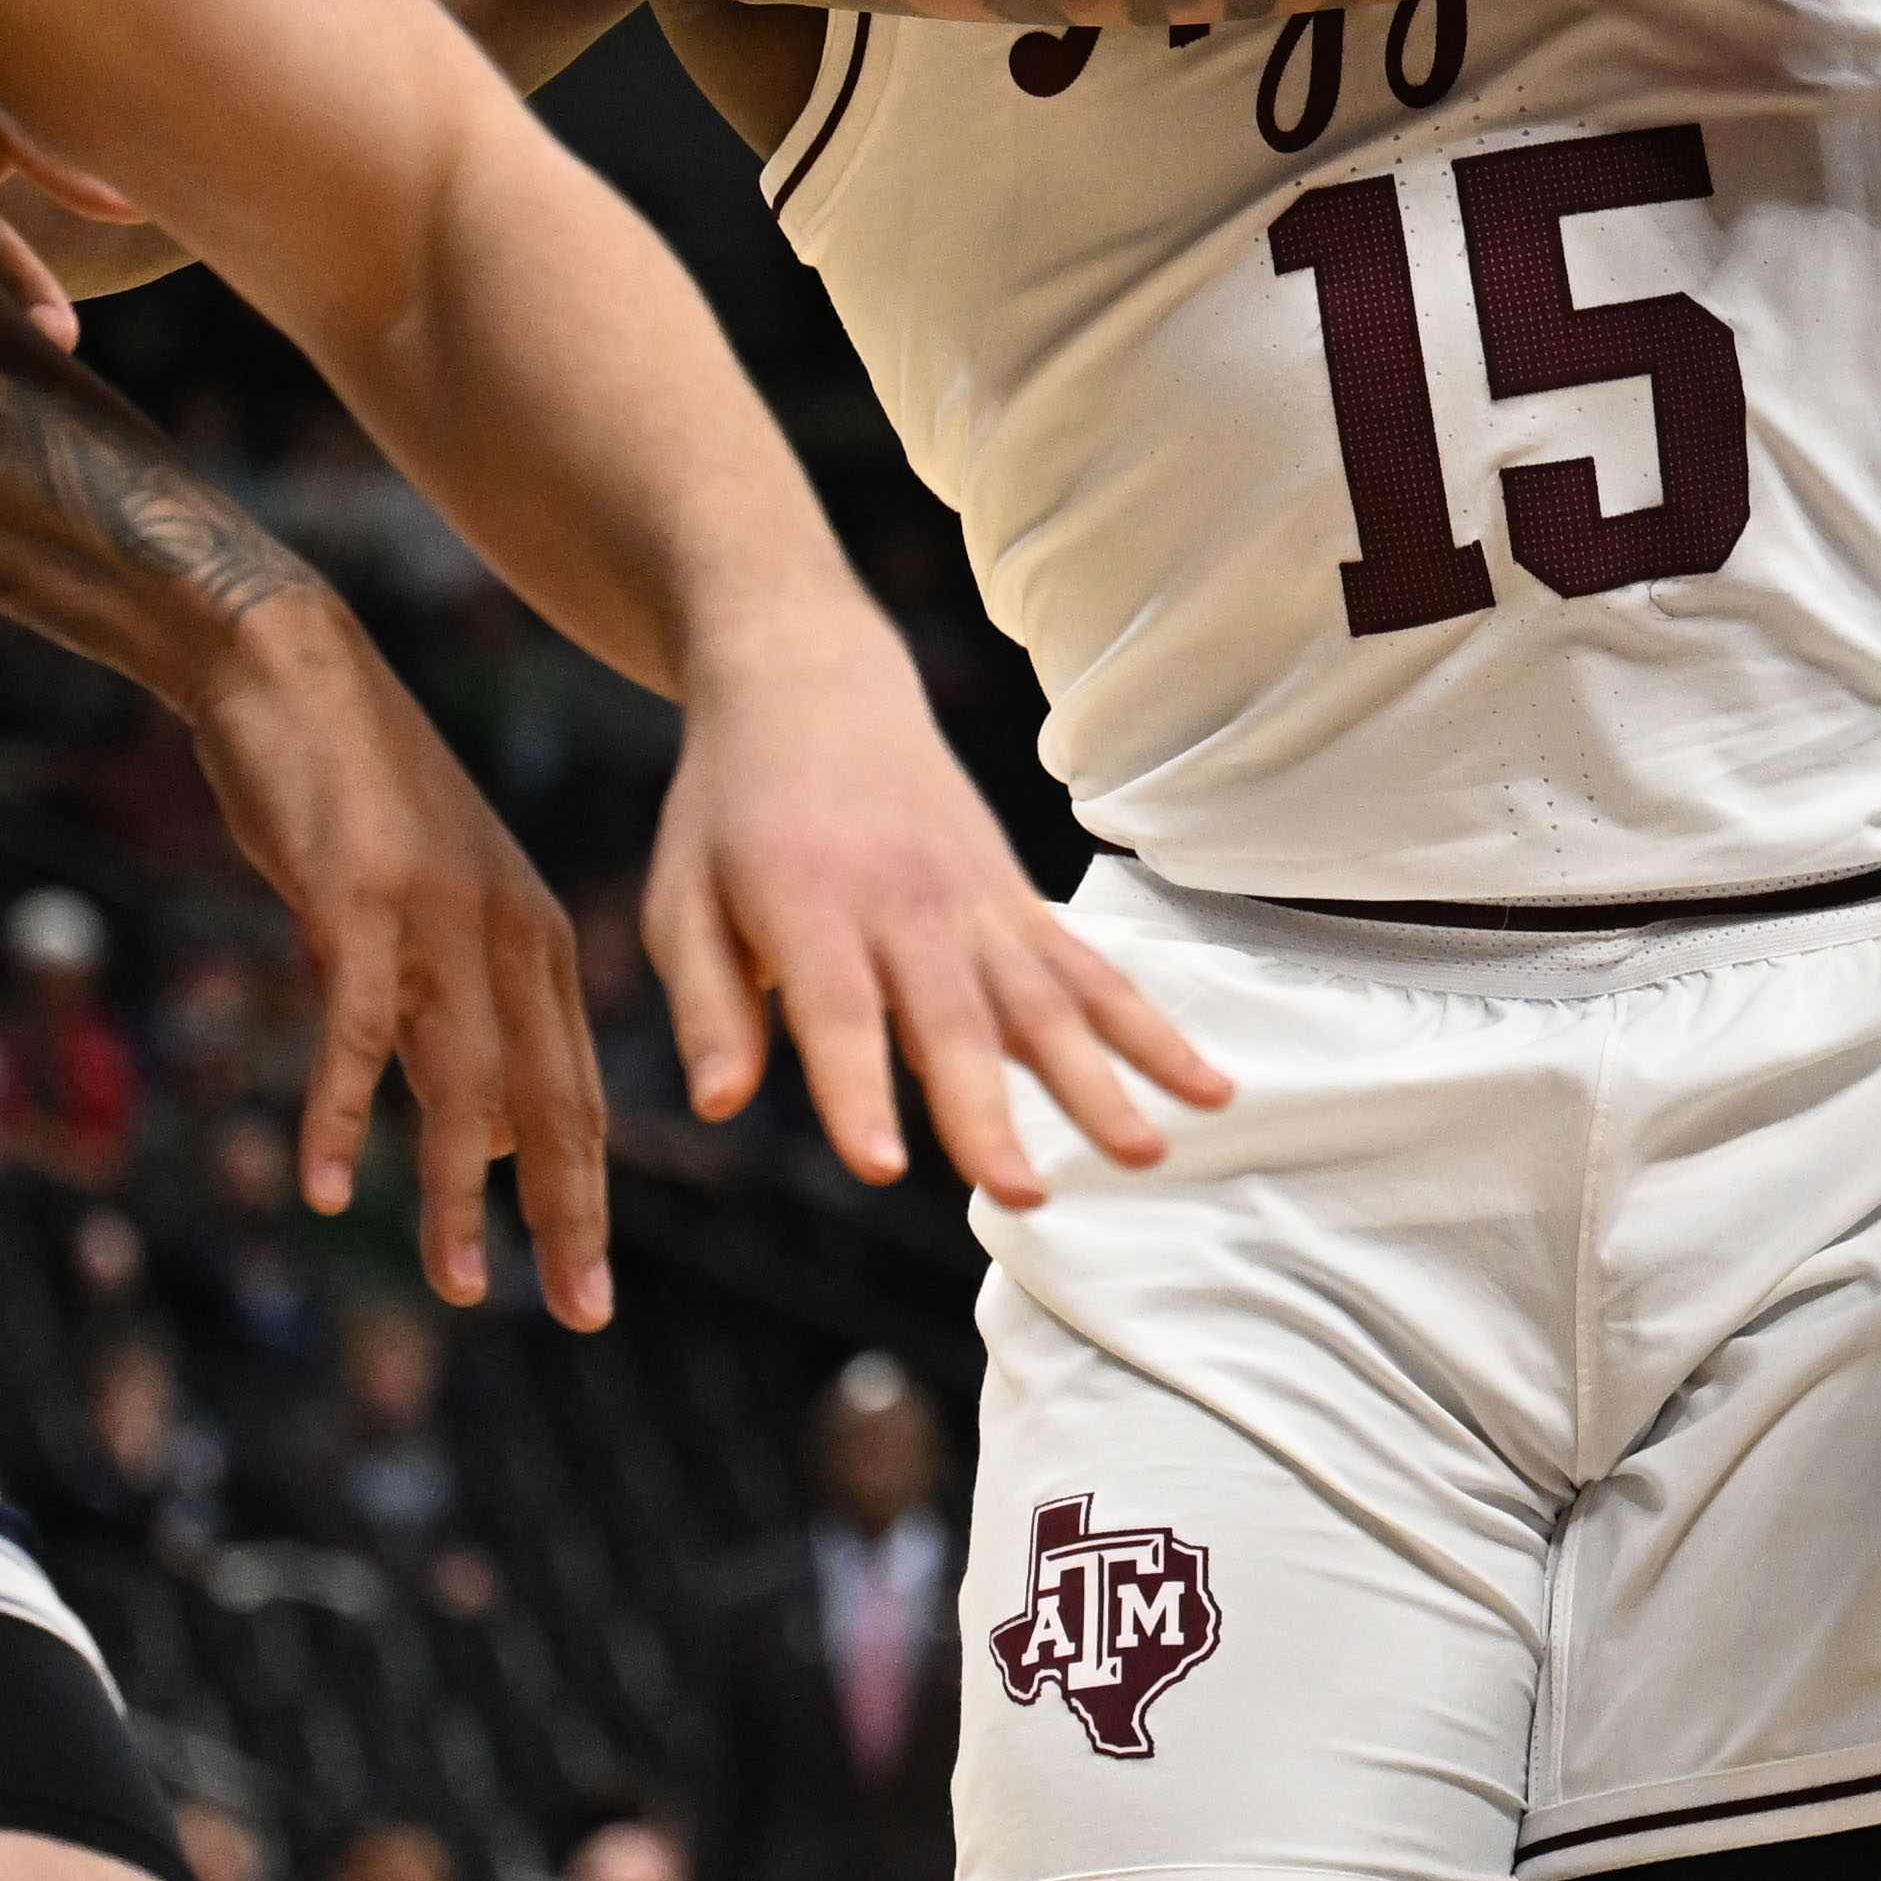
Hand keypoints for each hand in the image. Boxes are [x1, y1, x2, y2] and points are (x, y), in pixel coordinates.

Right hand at [181, 588, 610, 1323]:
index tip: (587, 1283)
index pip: (573, 1092)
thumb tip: (472, 1138)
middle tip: (582, 1310)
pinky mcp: (360, 903)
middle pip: (548, 1103)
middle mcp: (505, 936)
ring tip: (465, 1287)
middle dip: (566, 1217)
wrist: (288, 670)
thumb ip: (452, 1014)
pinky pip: (359, 1032)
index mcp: (531, 941)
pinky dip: (348, 1116)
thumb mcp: (423, 910)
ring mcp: (438, 920)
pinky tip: (333, 1187)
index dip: (582, 1193)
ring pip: (466, 1084)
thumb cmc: (348, 797)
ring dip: (462, 1197)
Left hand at [637, 620, 1230, 1207]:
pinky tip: (1203, 1088)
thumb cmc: (732, 810)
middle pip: (956, 1022)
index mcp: (808, 904)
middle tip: (1022, 1197)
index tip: (882, 1167)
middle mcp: (906, 904)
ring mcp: (977, 902)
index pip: (837, 1011)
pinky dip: (1150, 1030)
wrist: (811, 683)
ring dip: (1100, 1081)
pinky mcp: (1019, 903)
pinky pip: (1093, 972)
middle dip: (991, 1113)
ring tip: (1145, 1157)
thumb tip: (718, 1106)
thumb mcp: (678, 896)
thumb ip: (705, 1005)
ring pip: (1047, 1003)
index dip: (858, 1089)